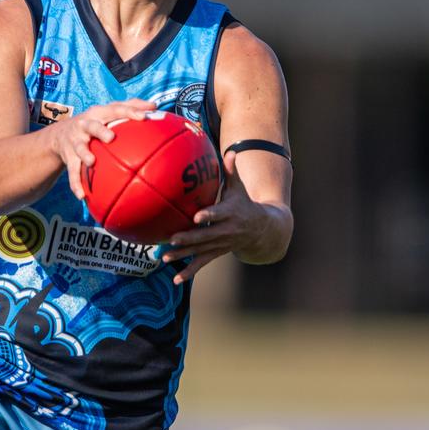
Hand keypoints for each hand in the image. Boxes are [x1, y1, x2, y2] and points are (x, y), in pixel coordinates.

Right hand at [52, 99, 156, 198]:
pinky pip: (72, 172)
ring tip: (92, 162)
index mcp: (98, 113)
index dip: (130, 112)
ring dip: (85, 154)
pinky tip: (82, 195)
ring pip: (79, 148)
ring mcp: (75, 141)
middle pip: (92, 126)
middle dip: (100, 131)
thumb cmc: (95, 121)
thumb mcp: (109, 111)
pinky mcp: (69, 157)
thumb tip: (155, 105)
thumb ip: (132, 106)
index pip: (115, 110)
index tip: (144, 117)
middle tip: (111, 138)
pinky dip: (76, 183)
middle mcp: (85, 125)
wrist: (60, 135)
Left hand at [161, 151, 270, 283]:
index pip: (219, 214)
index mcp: (231, 213)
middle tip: (172, 238)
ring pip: (201, 251)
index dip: (209, 216)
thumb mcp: (239, 188)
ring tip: (165, 257)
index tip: (197, 217)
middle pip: (206, 235)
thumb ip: (231, 171)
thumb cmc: (245, 203)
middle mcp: (226, 230)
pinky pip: (203, 263)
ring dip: (183, 255)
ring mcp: (222, 244)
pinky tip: (176, 279)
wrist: (263, 229)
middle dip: (189, 238)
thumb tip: (229, 150)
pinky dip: (189, 272)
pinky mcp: (218, 253)